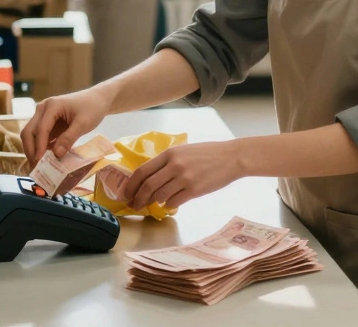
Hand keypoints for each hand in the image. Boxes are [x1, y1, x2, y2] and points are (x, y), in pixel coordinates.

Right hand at [21, 89, 111, 163]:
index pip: (41, 129)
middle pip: (29, 132)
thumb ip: (69, 138)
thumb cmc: (92, 108)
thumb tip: (56, 155)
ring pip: (30, 135)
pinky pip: (38, 137)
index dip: (39, 147)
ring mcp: (42, 116)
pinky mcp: (46, 123)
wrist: (97, 99)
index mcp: (51, 106)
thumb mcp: (83, 124)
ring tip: (38, 167)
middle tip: (36, 168)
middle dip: (31, 150)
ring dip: (33, 150)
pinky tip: (44, 160)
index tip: (40, 162)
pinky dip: (39, 148)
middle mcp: (42, 109)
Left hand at [121, 141, 242, 209]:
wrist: (231, 157)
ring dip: (154, 202)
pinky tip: (170, 203)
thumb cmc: (207, 153)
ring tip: (153, 204)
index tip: (126, 194)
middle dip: (138, 198)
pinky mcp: (194, 190)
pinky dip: (169, 205)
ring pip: (159, 196)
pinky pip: (174, 202)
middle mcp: (174, 165)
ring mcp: (184, 178)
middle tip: (134, 205)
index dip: (131, 185)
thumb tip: (150, 179)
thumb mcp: (184, 151)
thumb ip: (167, 162)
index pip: (142, 171)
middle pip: (147, 186)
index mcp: (169, 154)